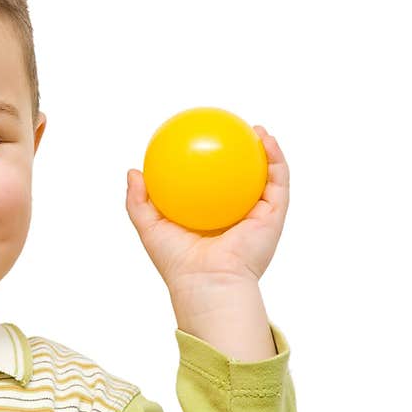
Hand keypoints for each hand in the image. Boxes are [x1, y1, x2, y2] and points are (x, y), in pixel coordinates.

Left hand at [126, 126, 289, 294]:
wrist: (206, 281)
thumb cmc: (177, 261)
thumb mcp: (150, 227)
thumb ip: (138, 201)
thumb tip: (133, 172)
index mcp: (211, 219)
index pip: (212, 188)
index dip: (210, 166)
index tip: (202, 143)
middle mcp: (237, 217)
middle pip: (243, 182)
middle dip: (244, 157)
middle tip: (234, 133)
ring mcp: (258, 217)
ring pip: (268, 179)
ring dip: (268, 152)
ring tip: (257, 130)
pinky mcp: (274, 217)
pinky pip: (278, 183)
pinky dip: (276, 161)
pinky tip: (267, 141)